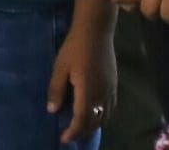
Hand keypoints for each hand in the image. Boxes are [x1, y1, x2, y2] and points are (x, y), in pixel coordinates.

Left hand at [46, 4, 114, 143]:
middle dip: (82, 131)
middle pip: (94, 121)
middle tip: (70, 134)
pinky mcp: (114, 84)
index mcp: (87, 90)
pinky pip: (112, 107)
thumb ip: (56, 89)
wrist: (96, 30)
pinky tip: (96, 114)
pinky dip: (104, 116)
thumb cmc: (75, 46)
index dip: (73, 132)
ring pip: (105, 116)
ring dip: (93, 125)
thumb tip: (53, 110)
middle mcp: (101, 94)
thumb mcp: (60, 66)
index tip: (64, 138)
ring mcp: (110, 89)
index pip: (81, 119)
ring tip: (81, 127)